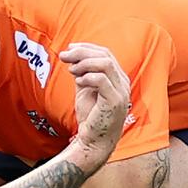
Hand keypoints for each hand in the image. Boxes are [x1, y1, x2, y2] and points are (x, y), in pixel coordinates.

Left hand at [59, 43, 129, 158]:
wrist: (93, 140)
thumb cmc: (90, 115)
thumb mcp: (84, 88)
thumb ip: (82, 72)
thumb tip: (71, 54)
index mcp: (118, 78)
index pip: (106, 53)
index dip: (86, 47)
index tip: (69, 48)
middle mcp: (123, 83)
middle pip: (105, 55)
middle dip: (81, 52)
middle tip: (64, 56)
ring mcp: (121, 92)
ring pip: (106, 64)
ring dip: (84, 63)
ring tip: (71, 71)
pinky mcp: (115, 102)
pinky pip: (102, 80)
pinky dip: (87, 77)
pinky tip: (78, 82)